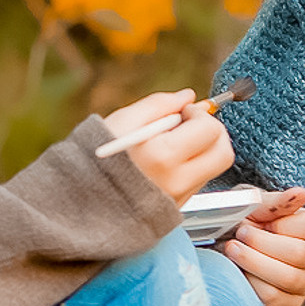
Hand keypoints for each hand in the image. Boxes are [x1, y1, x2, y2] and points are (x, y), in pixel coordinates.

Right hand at [101, 89, 232, 202]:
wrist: (81, 203)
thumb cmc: (96, 158)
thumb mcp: (122, 121)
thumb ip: (159, 104)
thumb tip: (188, 96)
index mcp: (163, 156)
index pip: (209, 129)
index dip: (200, 114)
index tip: (183, 112)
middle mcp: (177, 181)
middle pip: (223, 153)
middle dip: (214, 133)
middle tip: (191, 124)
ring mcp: (178, 198)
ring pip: (213, 168)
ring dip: (203, 149)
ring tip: (173, 143)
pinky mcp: (177, 209)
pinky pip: (198, 181)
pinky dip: (192, 166)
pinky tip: (167, 162)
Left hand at [224, 191, 304, 305]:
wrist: (236, 252)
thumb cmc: (251, 225)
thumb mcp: (258, 208)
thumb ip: (277, 203)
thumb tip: (301, 194)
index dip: (280, 224)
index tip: (258, 220)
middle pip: (298, 253)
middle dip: (262, 243)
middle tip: (239, 234)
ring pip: (287, 278)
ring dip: (254, 263)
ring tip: (233, 251)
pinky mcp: (291, 304)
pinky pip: (274, 298)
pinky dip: (252, 284)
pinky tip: (239, 272)